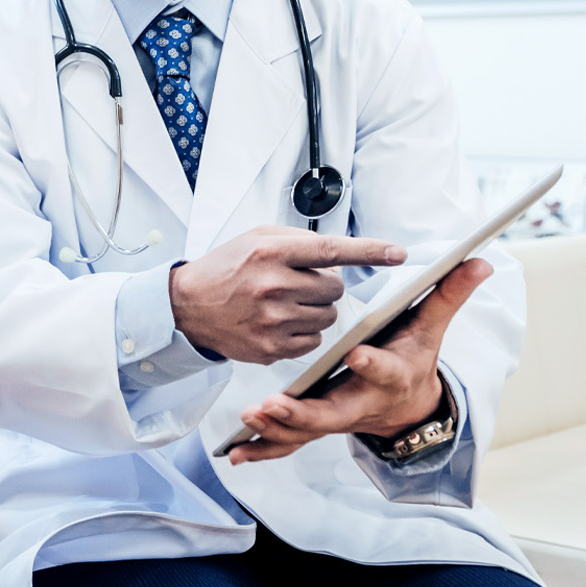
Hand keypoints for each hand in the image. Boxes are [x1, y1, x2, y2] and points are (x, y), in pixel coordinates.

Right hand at [169, 227, 406, 363]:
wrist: (187, 305)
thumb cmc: (225, 268)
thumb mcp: (255, 238)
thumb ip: (297, 241)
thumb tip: (339, 254)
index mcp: (271, 251)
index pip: (331, 249)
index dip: (369, 251)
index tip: (399, 253)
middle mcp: (273, 284)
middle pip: (335, 288)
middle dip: (325, 286)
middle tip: (299, 284)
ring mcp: (273, 319)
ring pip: (328, 316)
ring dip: (316, 310)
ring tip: (285, 304)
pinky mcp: (271, 348)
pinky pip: (314, 342)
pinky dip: (304, 333)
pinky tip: (279, 323)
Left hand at [228, 257, 491, 463]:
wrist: (407, 405)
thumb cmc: (412, 358)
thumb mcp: (431, 328)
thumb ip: (447, 294)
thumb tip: (479, 259)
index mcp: (388, 375)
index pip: (383, 369)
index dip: (372, 364)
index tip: (356, 354)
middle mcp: (360, 401)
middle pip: (332, 413)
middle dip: (304, 412)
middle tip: (272, 403)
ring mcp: (335, 418)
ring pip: (305, 432)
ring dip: (277, 430)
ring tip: (250, 418)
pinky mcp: (317, 427)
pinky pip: (289, 443)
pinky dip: (264, 448)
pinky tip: (235, 453)